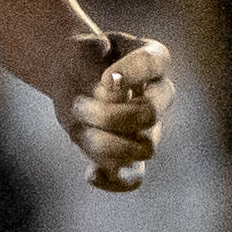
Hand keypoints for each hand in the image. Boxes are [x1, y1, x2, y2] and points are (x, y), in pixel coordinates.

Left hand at [53, 31, 173, 192]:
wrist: (72, 75)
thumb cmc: (80, 59)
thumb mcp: (80, 50)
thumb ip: (93, 61)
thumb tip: (111, 86)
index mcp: (154, 59)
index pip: (154, 62)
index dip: (130, 72)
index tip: (103, 78)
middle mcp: (159, 94)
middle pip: (150, 114)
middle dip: (107, 115)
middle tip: (77, 104)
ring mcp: (150, 126)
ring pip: (145, 149)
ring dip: (106, 145)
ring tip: (81, 131)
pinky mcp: (132, 151)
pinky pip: (134, 178)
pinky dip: (112, 180)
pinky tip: (90, 173)